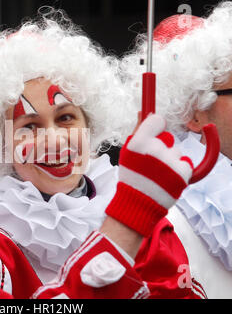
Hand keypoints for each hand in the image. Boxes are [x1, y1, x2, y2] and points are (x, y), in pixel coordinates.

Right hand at [105, 114, 192, 236]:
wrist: (138, 202)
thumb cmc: (131, 175)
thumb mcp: (128, 151)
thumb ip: (138, 130)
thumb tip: (143, 111)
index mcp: (138, 142)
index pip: (157, 120)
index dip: (155, 127)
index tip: (153, 135)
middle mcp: (154, 149)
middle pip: (167, 137)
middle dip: (162, 147)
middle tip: (151, 163)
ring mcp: (170, 161)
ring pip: (176, 150)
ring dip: (169, 159)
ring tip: (158, 174)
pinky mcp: (183, 173)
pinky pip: (185, 162)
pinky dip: (178, 169)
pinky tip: (167, 178)